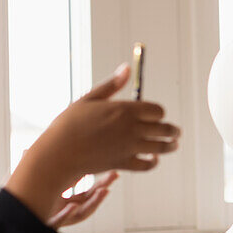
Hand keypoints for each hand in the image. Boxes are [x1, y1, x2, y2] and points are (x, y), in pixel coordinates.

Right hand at [5, 64, 179, 221]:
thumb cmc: (69, 124)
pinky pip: (148, 165)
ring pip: (162, 147)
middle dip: (173, 131)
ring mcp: (130, 147)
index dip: (159, 113)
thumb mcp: (89, 99)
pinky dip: (154, 162)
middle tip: (175, 132)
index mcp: (124, 110)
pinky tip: (153, 158)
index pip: (157, 111)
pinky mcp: (124, 164)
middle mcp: (131, 128)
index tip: (156, 116)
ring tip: (173, 144)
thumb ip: (112, 85)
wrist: (57, 153)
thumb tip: (126, 68)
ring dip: (170, 146)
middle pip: (165, 129)